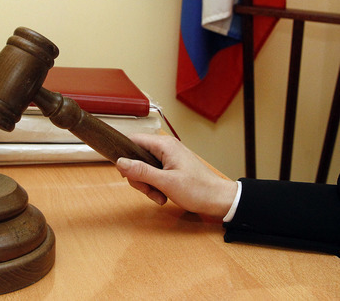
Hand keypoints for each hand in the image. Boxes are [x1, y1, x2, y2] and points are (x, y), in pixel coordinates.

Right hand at [116, 134, 237, 217]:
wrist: (219, 200)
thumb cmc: (198, 190)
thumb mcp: (166, 182)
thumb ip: (141, 171)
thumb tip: (120, 162)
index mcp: (164, 145)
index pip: (133, 140)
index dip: (124, 155)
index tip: (125, 173)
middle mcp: (165, 148)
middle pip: (137, 157)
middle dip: (139, 177)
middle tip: (148, 191)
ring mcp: (168, 157)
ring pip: (144, 168)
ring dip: (147, 185)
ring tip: (159, 196)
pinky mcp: (171, 166)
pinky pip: (154, 173)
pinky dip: (154, 186)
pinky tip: (163, 195)